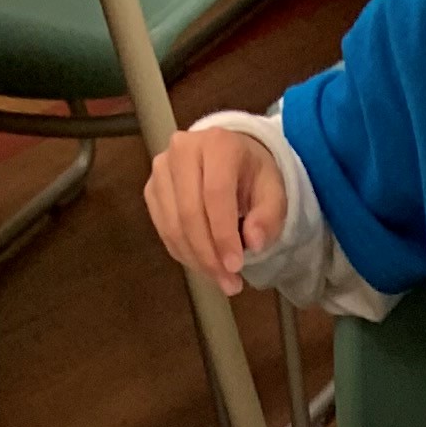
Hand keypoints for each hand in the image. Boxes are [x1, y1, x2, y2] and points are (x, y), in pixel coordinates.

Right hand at [144, 128, 285, 294]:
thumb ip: (268, 217)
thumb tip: (253, 243)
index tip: (235, 266)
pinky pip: (162, 227)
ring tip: (219, 279)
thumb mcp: (274, 191)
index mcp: (218, 144)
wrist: (229, 157)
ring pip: (172, 223)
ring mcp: (161, 167)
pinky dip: (182, 251)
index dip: (223, 235)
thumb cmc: (253, 174)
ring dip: (195, 258)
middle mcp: (183, 149)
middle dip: (208, 254)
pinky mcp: (151, 187)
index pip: (215, 194)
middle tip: (228, 283)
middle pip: (189, 211)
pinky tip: (202, 264)